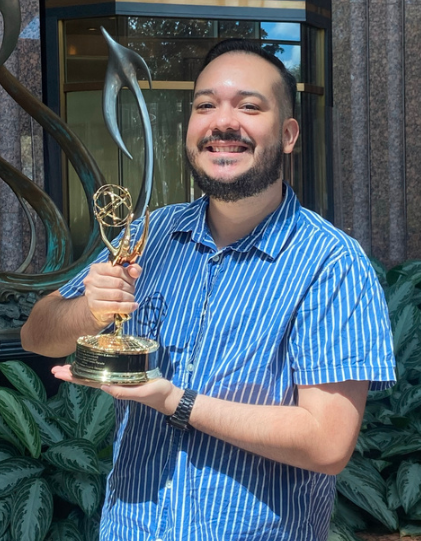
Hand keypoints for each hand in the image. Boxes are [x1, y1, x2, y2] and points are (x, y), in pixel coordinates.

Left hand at [51, 365, 183, 415]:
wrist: (168, 396)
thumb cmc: (156, 393)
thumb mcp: (142, 391)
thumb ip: (124, 391)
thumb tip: (103, 387)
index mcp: (114, 387)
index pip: (89, 382)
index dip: (74, 377)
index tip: (59, 373)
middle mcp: (113, 384)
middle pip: (88, 379)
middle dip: (72, 374)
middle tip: (55, 369)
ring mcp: (118, 380)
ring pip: (94, 375)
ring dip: (80, 371)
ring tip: (67, 366)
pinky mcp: (125, 376)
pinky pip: (105, 371)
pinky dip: (94, 367)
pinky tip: (91, 363)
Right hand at [83, 262, 140, 327]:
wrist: (99, 308)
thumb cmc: (112, 288)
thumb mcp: (123, 276)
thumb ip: (133, 269)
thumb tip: (134, 271)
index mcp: (97, 268)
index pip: (118, 270)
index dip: (129, 277)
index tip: (131, 282)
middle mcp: (91, 279)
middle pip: (118, 283)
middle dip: (130, 288)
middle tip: (132, 292)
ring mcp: (91, 293)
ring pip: (118, 294)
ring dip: (129, 298)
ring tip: (131, 299)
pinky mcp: (94, 306)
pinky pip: (116, 306)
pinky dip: (128, 307)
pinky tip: (134, 306)